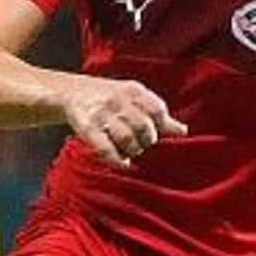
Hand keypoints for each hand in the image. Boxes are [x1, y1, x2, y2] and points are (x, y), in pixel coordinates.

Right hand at [62, 76, 187, 167]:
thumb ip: (157, 115)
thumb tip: (183, 131)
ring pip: (127, 139)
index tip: (155, 131)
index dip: (160, 125)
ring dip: (134, 150)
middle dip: (147, 140)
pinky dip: (118, 160)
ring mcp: (102, 114)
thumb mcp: (135, 100)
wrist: (72, 92)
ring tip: (132, 150)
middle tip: (142, 144)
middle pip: (143, 126)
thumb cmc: (111, 99)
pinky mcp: (87, 128)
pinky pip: (106, 149)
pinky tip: (123, 164)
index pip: (157, 110)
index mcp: (133, 91)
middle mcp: (118, 100)